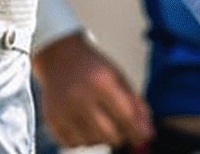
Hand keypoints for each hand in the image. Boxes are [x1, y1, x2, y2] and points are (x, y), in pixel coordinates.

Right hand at [31, 32, 153, 148]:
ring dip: (99, 136)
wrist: (59, 56)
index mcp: (101, 82)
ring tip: (97, 118)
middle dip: (119, 134)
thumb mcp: (118, 77)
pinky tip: (82, 121)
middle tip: (119, 125)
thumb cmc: (93, 67)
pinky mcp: (51, 120)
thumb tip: (148, 134)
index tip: (143, 136)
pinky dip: (81, 138)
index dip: (138, 132)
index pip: (126, 118)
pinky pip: (73, 143)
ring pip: (91, 142)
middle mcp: (80, 97)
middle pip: (109, 135)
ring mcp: (63, 110)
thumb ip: (135, 104)